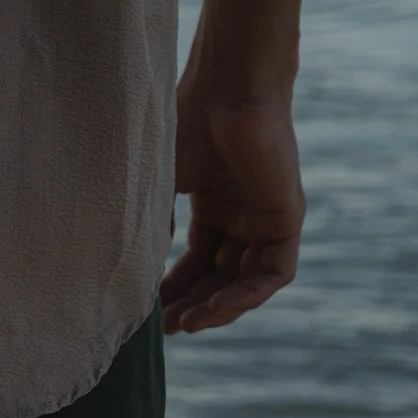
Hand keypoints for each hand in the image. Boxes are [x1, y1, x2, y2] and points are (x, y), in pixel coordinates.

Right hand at [161, 79, 303, 334]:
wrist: (225, 90)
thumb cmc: (183, 122)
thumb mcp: (157, 181)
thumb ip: (152, 221)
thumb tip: (130, 265)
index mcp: (212, 203)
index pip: (198, 258)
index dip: (174, 286)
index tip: (149, 309)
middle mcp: (242, 214)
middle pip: (220, 274)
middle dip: (193, 302)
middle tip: (165, 328)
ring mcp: (266, 218)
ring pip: (247, 280)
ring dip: (220, 306)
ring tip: (187, 324)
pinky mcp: (288, 220)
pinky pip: (273, 273)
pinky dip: (247, 295)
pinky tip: (217, 308)